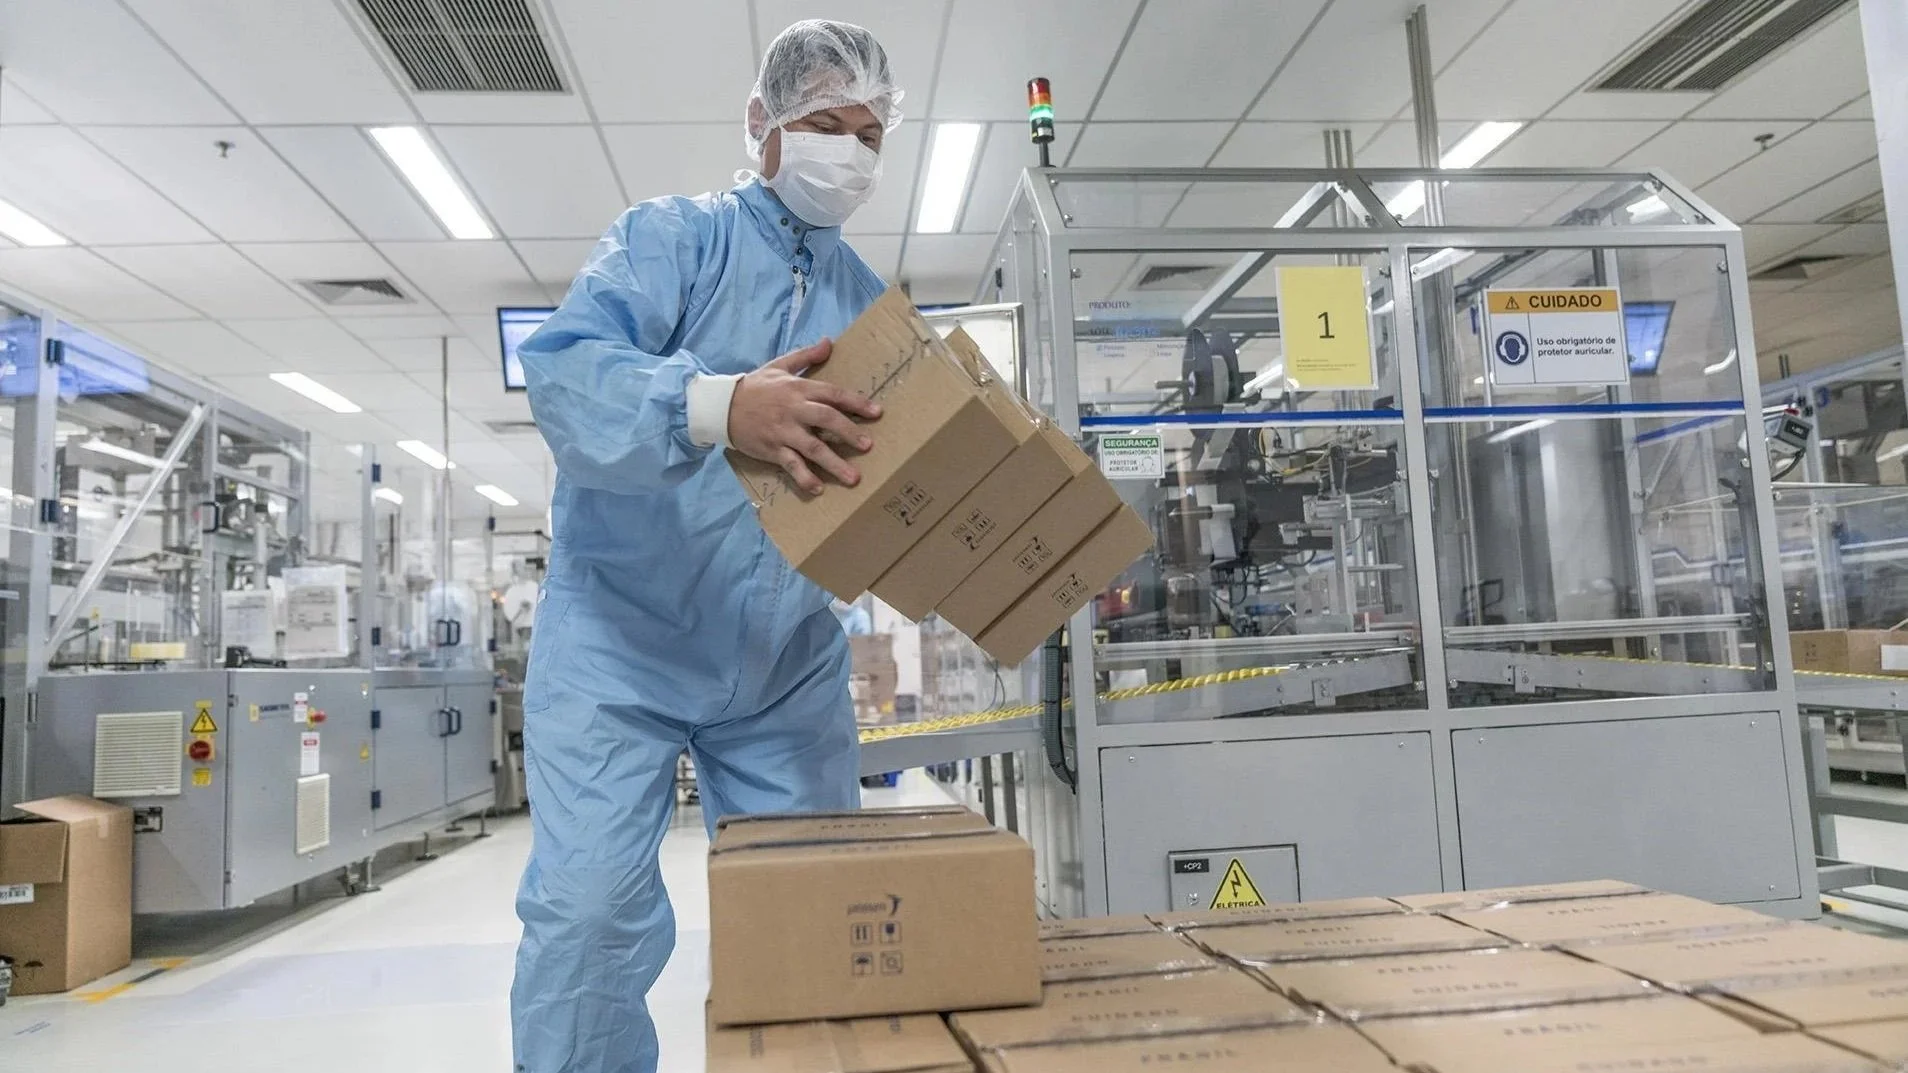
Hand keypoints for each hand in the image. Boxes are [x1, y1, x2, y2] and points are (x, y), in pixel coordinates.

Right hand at [728, 339, 881, 494]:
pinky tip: (818, 488)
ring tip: (853, 478)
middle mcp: (794, 410)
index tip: (876, 413)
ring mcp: (783, 432)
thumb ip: (806, 355)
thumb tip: (829, 342)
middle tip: (868, 446)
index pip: (832, 394)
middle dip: (849, 432)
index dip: (856, 403)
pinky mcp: (772, 449)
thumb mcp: (779, 365)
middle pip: (826, 420)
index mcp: (798, 389)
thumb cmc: (754, 386)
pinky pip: (790, 465)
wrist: (721, 406)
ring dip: (834, 463)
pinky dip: (804, 477)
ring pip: (812, 448)